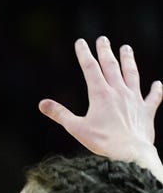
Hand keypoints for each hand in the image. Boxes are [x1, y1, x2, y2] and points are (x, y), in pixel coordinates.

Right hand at [39, 36, 162, 178]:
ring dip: (128, 60)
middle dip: (106, 51)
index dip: (84, 54)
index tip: (81, 42)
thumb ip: (59, 114)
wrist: (130, 152)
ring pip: (132, 74)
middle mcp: (119, 92)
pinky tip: (157, 84)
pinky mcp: (146, 110)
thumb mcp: (76, 128)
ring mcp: (135, 99)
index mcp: (100, 94)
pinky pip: (153, 97)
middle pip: (111, 66)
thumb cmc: (102, 141)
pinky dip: (156, 90)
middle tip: (103, 39)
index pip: (91, 68)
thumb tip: (42, 103)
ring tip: (126, 48)